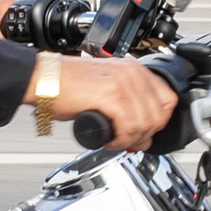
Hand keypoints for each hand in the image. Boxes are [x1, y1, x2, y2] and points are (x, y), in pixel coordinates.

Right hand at [44, 54, 177, 146]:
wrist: (43, 79)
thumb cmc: (66, 85)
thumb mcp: (106, 94)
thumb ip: (129, 113)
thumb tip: (143, 138)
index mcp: (135, 70)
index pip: (167, 101)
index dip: (157, 122)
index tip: (142, 132)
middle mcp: (133, 73)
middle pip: (159, 115)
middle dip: (144, 135)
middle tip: (126, 140)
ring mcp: (123, 82)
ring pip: (145, 124)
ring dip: (130, 139)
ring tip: (113, 139)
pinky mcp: (111, 95)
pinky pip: (129, 127)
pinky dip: (120, 139)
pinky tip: (107, 138)